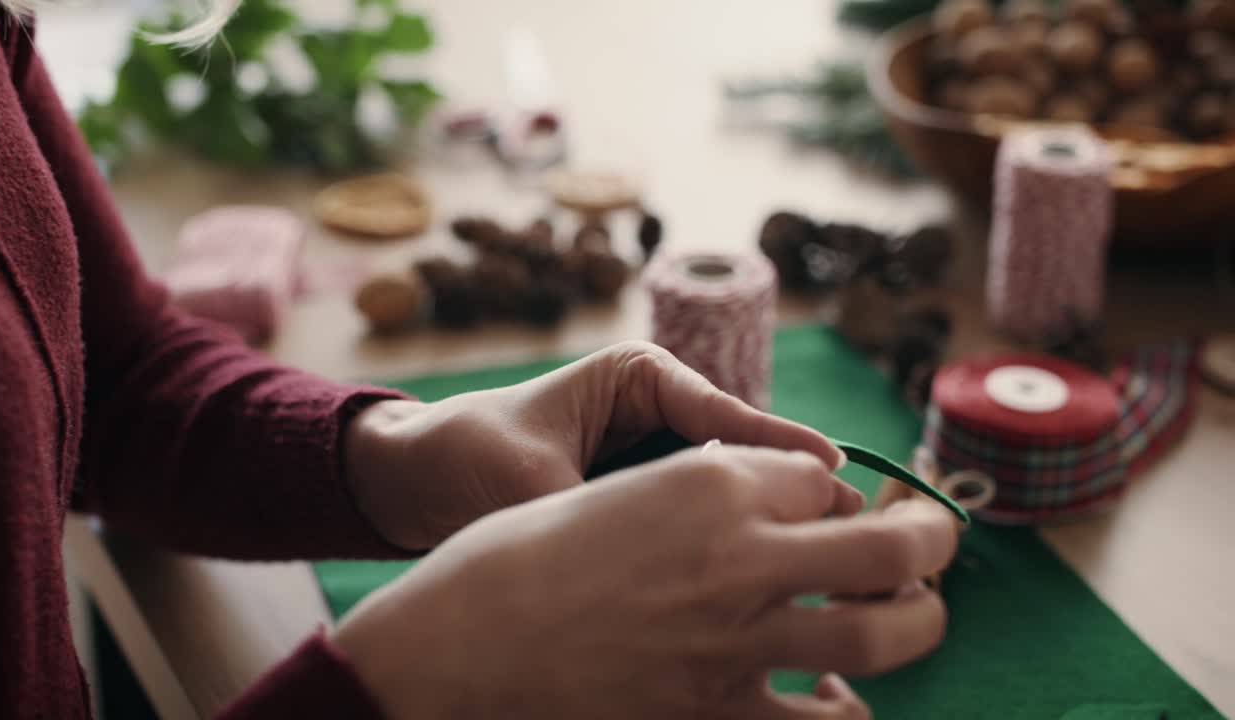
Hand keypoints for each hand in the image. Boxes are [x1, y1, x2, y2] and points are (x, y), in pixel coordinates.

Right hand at [333, 444, 958, 719]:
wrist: (451, 653)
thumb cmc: (512, 562)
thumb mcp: (611, 494)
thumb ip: (699, 491)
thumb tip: (771, 500)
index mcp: (705, 481)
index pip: (817, 476)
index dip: (833, 489)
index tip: (835, 500)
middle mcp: (737, 554)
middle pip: (889, 542)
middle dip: (928, 536)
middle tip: (933, 539)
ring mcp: (735, 644)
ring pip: (884, 632)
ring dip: (917, 620)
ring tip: (914, 613)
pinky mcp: (715, 718)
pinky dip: (849, 711)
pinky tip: (841, 700)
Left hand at [344, 341, 847, 549]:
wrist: (411, 479)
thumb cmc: (464, 453)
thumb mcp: (529, 478)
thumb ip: (593, 514)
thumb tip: (651, 559)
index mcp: (638, 378)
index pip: (722, 413)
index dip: (779, 446)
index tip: (831, 471)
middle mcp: (655, 412)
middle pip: (738, 454)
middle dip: (784, 491)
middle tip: (845, 530)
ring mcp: (651, 458)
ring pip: (722, 492)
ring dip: (754, 523)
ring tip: (811, 560)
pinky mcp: (639, 500)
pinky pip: (689, 520)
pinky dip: (714, 546)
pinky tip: (746, 582)